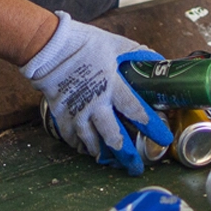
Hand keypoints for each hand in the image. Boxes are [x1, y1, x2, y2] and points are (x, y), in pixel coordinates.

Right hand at [21, 12, 174, 175]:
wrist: (47, 46)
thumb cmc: (81, 43)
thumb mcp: (115, 44)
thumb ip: (136, 54)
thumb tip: (156, 61)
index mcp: (113, 86)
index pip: (137, 112)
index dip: (152, 128)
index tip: (163, 139)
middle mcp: (96, 104)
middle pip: (115, 137)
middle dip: (127, 155)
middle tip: (135, 167)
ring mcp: (77, 111)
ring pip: (92, 142)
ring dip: (103, 153)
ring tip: (110, 161)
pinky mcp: (61, 113)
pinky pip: (71, 137)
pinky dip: (79, 145)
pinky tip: (85, 148)